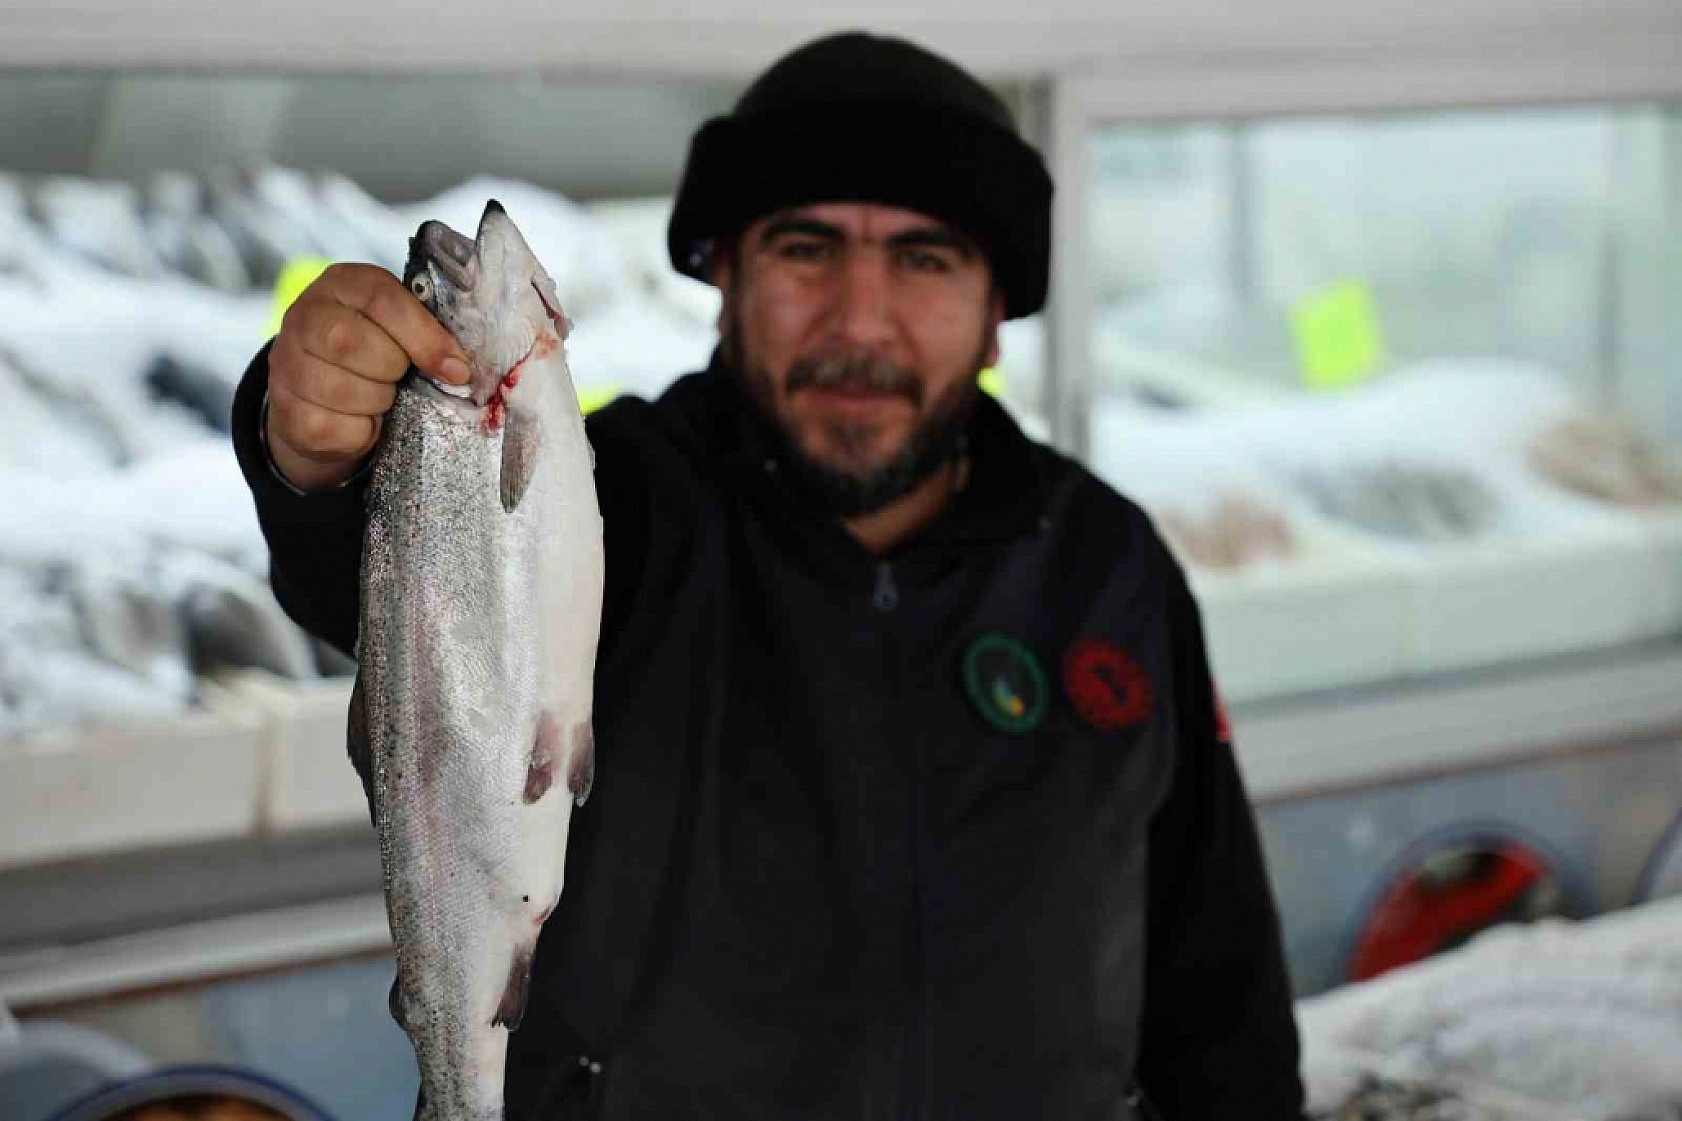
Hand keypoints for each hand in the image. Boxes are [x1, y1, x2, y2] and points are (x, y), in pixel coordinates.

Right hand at [265, 263, 471, 490]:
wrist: (321, 394)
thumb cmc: (375, 350)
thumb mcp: (399, 326)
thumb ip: (426, 331)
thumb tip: (460, 368)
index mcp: (343, 284)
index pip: (383, 301)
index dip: (425, 338)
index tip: (457, 370)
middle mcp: (304, 316)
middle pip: (355, 343)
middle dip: (393, 369)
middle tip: (400, 377)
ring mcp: (287, 363)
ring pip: (345, 390)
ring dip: (378, 401)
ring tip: (380, 396)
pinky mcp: (286, 411)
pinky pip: (335, 428)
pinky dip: (361, 432)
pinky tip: (361, 420)